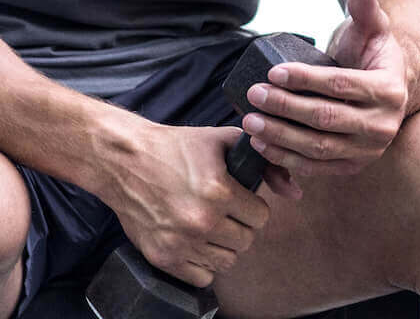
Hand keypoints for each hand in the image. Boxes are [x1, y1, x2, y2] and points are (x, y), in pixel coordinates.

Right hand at [102, 123, 277, 288]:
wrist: (124, 160)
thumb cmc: (174, 148)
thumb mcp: (221, 142)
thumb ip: (264, 163)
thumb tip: (295, 191)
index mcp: (218, 192)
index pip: (261, 217)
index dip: (252, 206)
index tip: (240, 199)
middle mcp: (201, 221)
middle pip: (246, 241)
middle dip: (240, 225)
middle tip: (224, 211)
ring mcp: (181, 243)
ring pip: (227, 261)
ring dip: (223, 245)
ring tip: (209, 225)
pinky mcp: (163, 258)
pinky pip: (202, 277)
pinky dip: (203, 264)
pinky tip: (195, 241)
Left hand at [242, 0, 408, 176]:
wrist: (383, 90)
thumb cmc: (371, 55)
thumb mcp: (371, 29)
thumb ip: (365, 8)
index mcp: (391, 91)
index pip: (341, 85)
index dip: (306, 79)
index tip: (273, 71)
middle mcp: (384, 126)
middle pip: (327, 118)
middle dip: (285, 107)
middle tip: (254, 94)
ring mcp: (369, 151)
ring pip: (319, 148)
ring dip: (281, 136)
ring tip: (251, 121)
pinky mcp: (353, 166)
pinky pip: (317, 167)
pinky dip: (287, 158)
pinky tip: (262, 144)